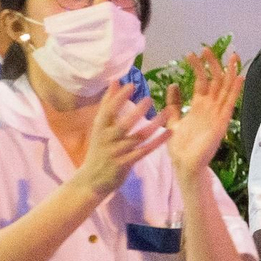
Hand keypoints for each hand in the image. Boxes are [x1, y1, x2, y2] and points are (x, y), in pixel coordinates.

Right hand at [72, 81, 171, 196]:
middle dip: (136, 112)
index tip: (130, 85)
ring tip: (167, 112)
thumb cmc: (99, 148)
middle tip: (149, 99)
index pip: (107, 111)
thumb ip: (108, 104)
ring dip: (153, 125)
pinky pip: (145, 150)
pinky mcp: (126, 163)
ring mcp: (117, 152)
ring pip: (137, 137)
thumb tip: (114, 80)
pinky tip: (169, 132)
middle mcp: (108, 139)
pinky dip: (158, 141)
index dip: (118, 98)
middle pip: (123, 124)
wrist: (91, 180)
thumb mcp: (100, 126)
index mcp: (100, 128)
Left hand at [164, 50, 243, 179]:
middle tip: (207, 48)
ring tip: (232, 56)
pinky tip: (239, 77)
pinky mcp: (222, 122)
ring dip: (229, 72)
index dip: (198, 67)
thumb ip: (173, 104)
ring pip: (226, 89)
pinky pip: (230, 103)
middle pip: (215, 81)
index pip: (202, 81)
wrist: (185, 164)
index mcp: (199, 106)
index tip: (192, 53)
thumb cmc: (180, 147)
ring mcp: (218, 113)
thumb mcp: (172, 121)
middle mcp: (210, 107)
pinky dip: (235, 90)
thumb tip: (174, 84)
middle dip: (213, 64)